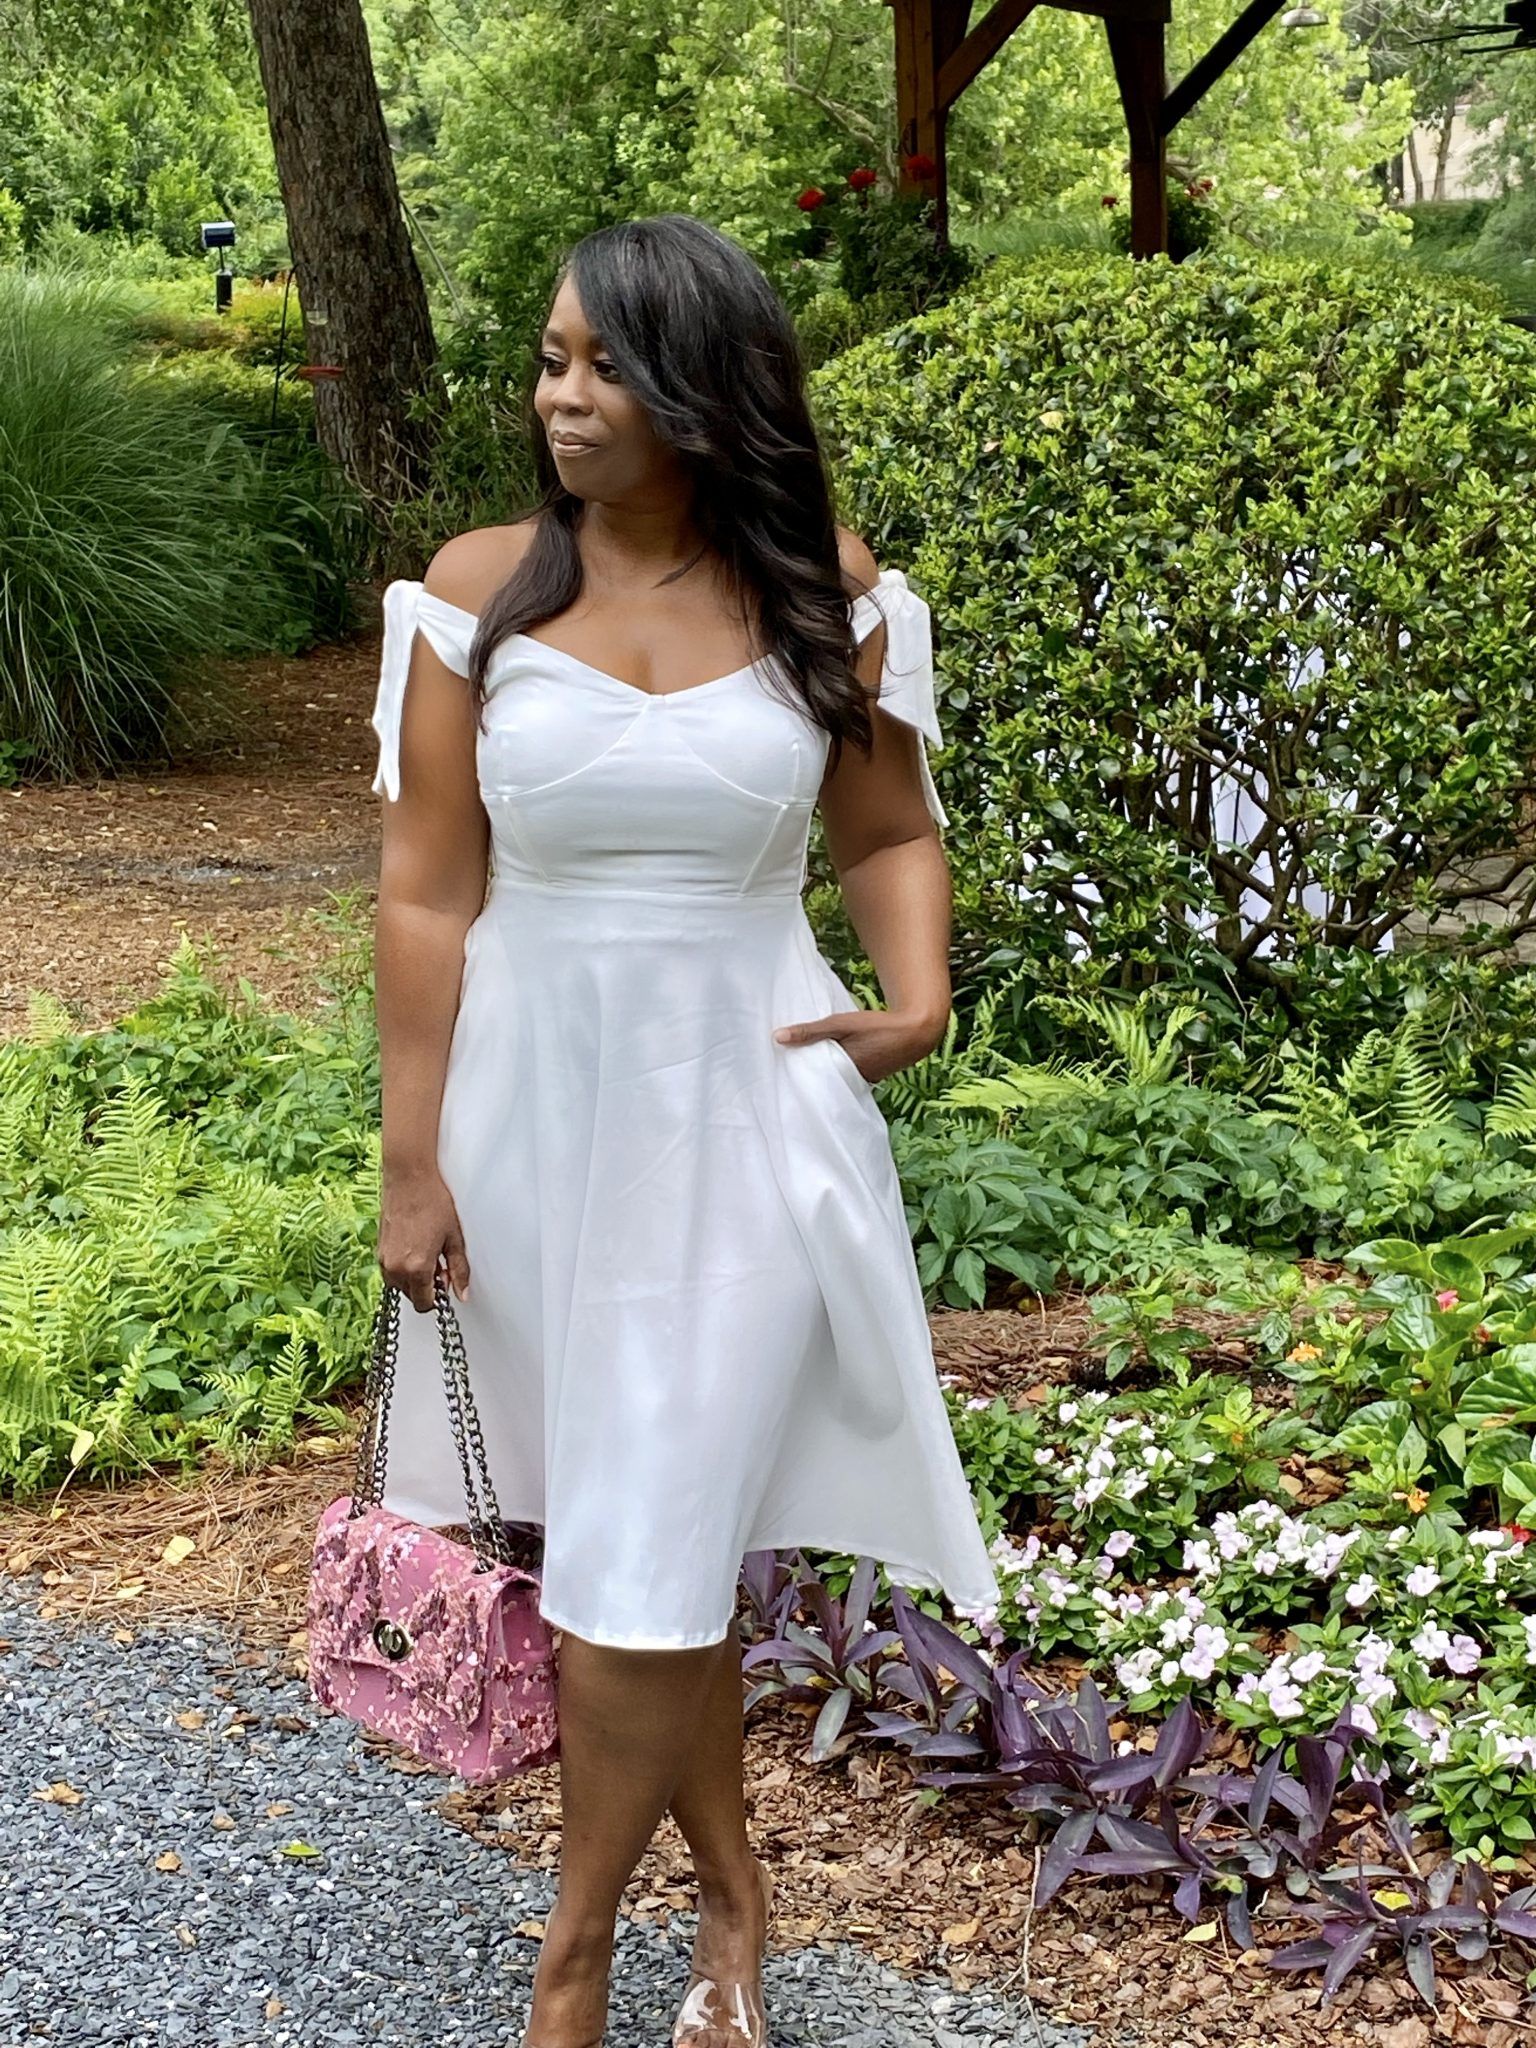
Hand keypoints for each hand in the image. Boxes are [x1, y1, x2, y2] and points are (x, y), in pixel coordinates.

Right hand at [378, 1166, 470, 1313]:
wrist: (410, 1178)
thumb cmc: (433, 1202)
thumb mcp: (454, 1238)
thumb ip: (459, 1270)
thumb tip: (462, 1293)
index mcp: (416, 1267)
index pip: (424, 1304)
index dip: (438, 1297)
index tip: (446, 1282)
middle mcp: (395, 1267)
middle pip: (411, 1297)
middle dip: (426, 1288)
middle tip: (440, 1265)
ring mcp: (384, 1259)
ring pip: (399, 1286)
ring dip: (413, 1279)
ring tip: (428, 1254)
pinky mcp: (378, 1250)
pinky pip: (391, 1272)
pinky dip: (403, 1268)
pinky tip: (415, 1248)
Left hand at [772, 1006, 945, 1084]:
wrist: (916, 1031)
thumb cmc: (878, 1027)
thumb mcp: (840, 1024)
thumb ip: (810, 1031)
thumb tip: (777, 1037)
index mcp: (843, 1073)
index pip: (812, 1082)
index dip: (798, 1079)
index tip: (781, 1076)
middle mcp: (853, 1083)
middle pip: (824, 1083)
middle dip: (810, 1078)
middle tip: (788, 1072)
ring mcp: (865, 1082)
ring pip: (837, 1080)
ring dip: (826, 1073)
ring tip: (806, 1065)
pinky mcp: (872, 1077)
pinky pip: (849, 1077)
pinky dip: (840, 1071)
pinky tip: (832, 1061)